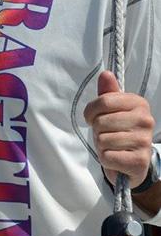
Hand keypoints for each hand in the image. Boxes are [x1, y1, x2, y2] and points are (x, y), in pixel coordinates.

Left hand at [84, 70, 154, 188]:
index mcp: (139, 103)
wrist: (132, 160)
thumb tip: (105, 74)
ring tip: (111, 146)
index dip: (90, 111)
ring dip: (101, 145)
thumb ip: (107, 92)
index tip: (91, 117)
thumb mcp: (112, 109)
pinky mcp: (139, 161)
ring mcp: (144, 141)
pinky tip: (115, 157)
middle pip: (101, 121)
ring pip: (103, 140)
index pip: (103, 101)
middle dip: (97, 130)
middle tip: (105, 134)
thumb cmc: (117, 130)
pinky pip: (107, 156)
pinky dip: (105, 158)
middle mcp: (146, 120)